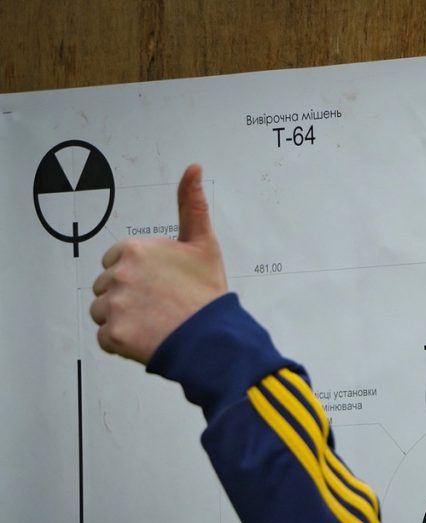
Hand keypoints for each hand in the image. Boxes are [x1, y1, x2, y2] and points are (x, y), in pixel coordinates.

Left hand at [90, 164, 227, 363]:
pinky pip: (106, 338)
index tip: (162, 285)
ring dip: (124, 320)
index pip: (116, 262)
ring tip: (154, 323)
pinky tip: (148, 337)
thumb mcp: (203, 244)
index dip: (140, 276)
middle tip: (160, 306)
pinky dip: (123, 342)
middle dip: (129, 297)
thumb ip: (191, 204)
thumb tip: (193, 168)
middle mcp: (118, 274)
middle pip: (107, 287)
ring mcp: (113, 305)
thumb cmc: (207, 293)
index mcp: (134, 249)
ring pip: (104, 312)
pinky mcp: (112, 334)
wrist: (212, 338)